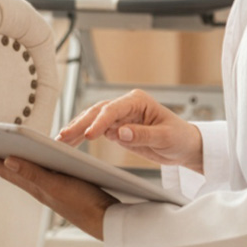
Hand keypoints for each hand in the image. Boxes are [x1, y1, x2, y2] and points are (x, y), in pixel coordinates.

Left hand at [0, 151, 115, 239]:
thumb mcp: (56, 186)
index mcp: (36, 187)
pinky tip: (34, 165)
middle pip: (12, 172)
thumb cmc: (84, 203)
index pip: (6, 171)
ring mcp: (52, 190)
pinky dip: (31, 167)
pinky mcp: (64, 189)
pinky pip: (40, 176)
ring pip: (25, 175)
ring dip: (11, 164)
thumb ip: (33, 173)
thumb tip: (6, 160)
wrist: (108, 221)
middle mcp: (40, 189)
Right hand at [57, 89, 201, 171]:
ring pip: (92, 120)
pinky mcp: (116, 128)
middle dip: (80, 124)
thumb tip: (120, 133)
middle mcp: (125, 106)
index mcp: (137, 101)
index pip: (113, 109)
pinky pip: (95, 130)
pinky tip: (71, 142)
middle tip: (64, 137)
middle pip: (97, 112)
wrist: (185, 146)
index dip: (100, 121)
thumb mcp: (165, 138)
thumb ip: (143, 135)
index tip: (90, 135)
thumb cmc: (180, 137)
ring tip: (61, 140)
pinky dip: (82, 136)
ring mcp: (119, 116)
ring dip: (77, 129)